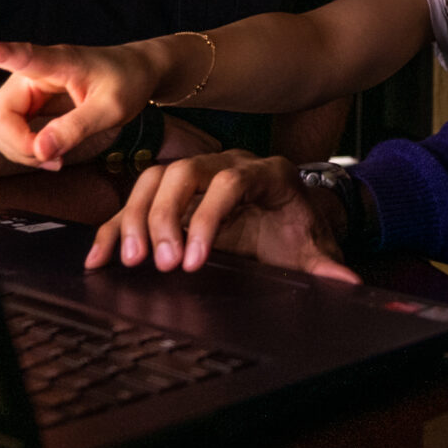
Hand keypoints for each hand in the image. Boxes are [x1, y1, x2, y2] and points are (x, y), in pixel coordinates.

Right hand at [0, 38, 160, 169]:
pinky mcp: (28, 104)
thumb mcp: (112, 109)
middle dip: (18, 144)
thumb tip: (40, 151)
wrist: (137, 73)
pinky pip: (9, 132)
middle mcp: (32, 73)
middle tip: (54, 158)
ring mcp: (27, 89)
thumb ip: (77, 128)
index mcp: (57, 62)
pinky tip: (50, 154)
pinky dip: (24, 149)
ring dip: (19, 150)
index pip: (20, 56)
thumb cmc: (128, 82)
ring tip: (55, 158)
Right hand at [86, 150, 358, 282]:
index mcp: (265, 173)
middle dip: (166, 217)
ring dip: (136, 218)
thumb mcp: (312, 247)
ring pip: (155, 180)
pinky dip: (115, 227)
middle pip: (185, 175)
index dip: (210, 217)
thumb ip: (326, 266)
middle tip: (159, 262)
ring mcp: (195, 176)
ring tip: (130, 260)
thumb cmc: (297, 230)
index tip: (195, 260)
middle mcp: (226, 165)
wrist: (288, 217)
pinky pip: (136, 202)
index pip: (231, 183)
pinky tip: (100, 256)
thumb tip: (346, 283)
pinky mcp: (171, 195)